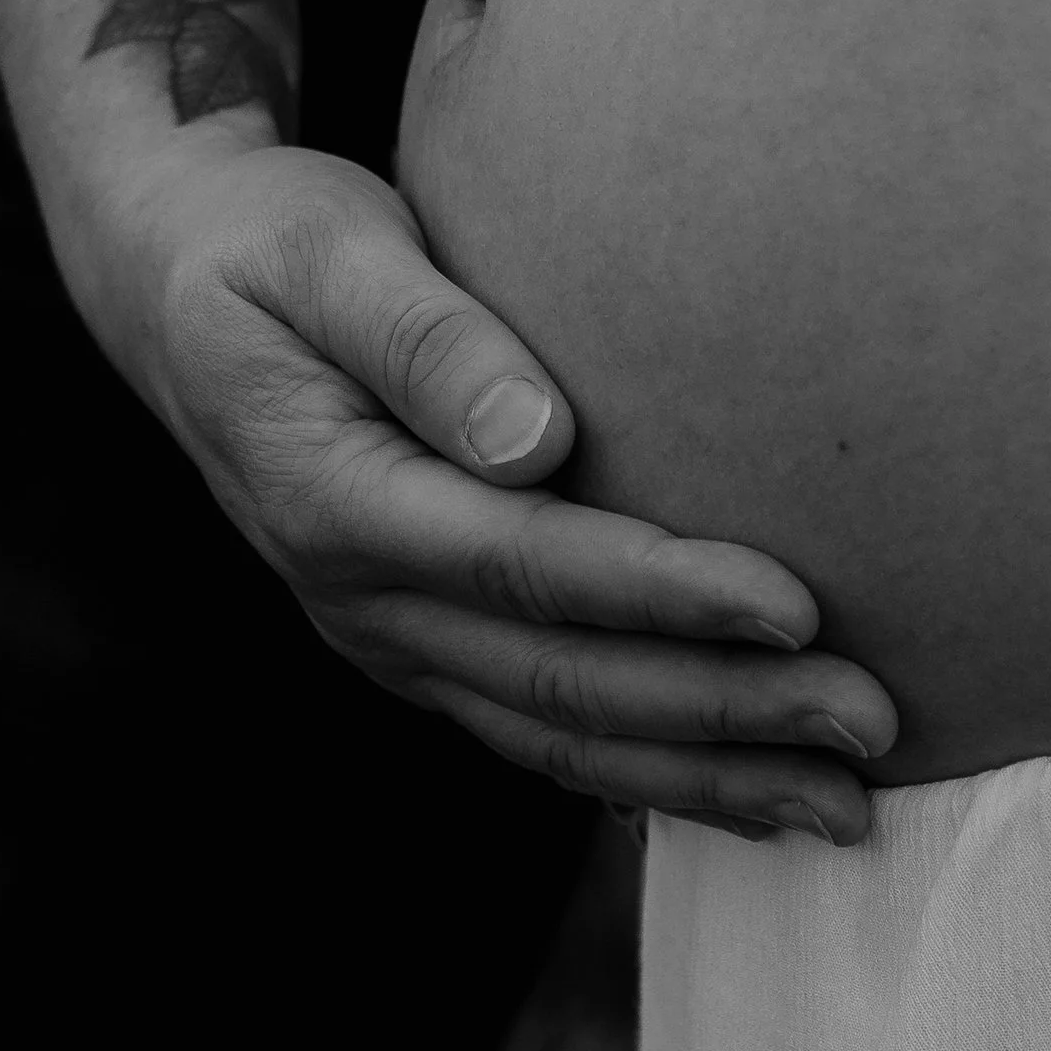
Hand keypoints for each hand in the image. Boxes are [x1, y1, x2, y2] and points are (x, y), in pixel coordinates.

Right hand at [0, 0, 898, 840]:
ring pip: (559, 737)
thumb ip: (425, 336)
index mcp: (337, 502)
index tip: (799, 605)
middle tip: (874, 723)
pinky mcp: (422, 644)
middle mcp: (361, 599)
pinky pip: (541, 731)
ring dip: (706, 776)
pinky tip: (748, 792)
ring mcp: (388, 637)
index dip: (665, 595)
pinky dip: (649, 773)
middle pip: (564, 682)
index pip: (528, 568)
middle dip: (725, 714)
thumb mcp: (324, 250)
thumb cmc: (270, 245)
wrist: (177, 292)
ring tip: (846, 804)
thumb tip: (535, 438)